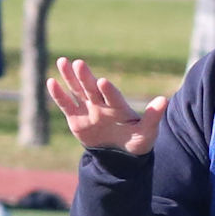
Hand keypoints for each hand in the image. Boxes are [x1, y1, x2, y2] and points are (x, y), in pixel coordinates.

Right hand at [47, 58, 166, 154]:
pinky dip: (59, 95)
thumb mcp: (146, 133)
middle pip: (92, 88)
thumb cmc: (135, 142)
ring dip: (70, 77)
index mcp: (118, 107)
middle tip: (79, 63)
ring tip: (62, 61)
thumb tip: (164, 100)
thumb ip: (152, 117)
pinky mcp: (76, 118)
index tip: (103, 82)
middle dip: (85, 77)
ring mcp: (88, 110)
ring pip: (77, 91)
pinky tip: (51, 82)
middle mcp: (102, 104)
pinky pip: (66, 105)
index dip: (108, 91)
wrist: (119, 154)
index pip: (112, 97)